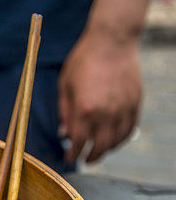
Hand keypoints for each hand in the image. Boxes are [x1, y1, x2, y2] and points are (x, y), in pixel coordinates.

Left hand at [58, 28, 141, 163]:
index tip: (69, 158)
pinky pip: (130, 128)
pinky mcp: (135, 102)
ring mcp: (123, 108)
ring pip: (117, 141)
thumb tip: (65, 133)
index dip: (73, 155)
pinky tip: (114, 140)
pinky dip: (122, 138)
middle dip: (90, 158)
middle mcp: (106, 113)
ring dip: (106, 150)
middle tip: (85, 160)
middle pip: (99, 147)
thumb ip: (65, 112)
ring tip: (99, 151)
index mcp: (84, 110)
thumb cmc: (84, 59)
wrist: (112, 39)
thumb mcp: (65, 86)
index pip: (78, 143)